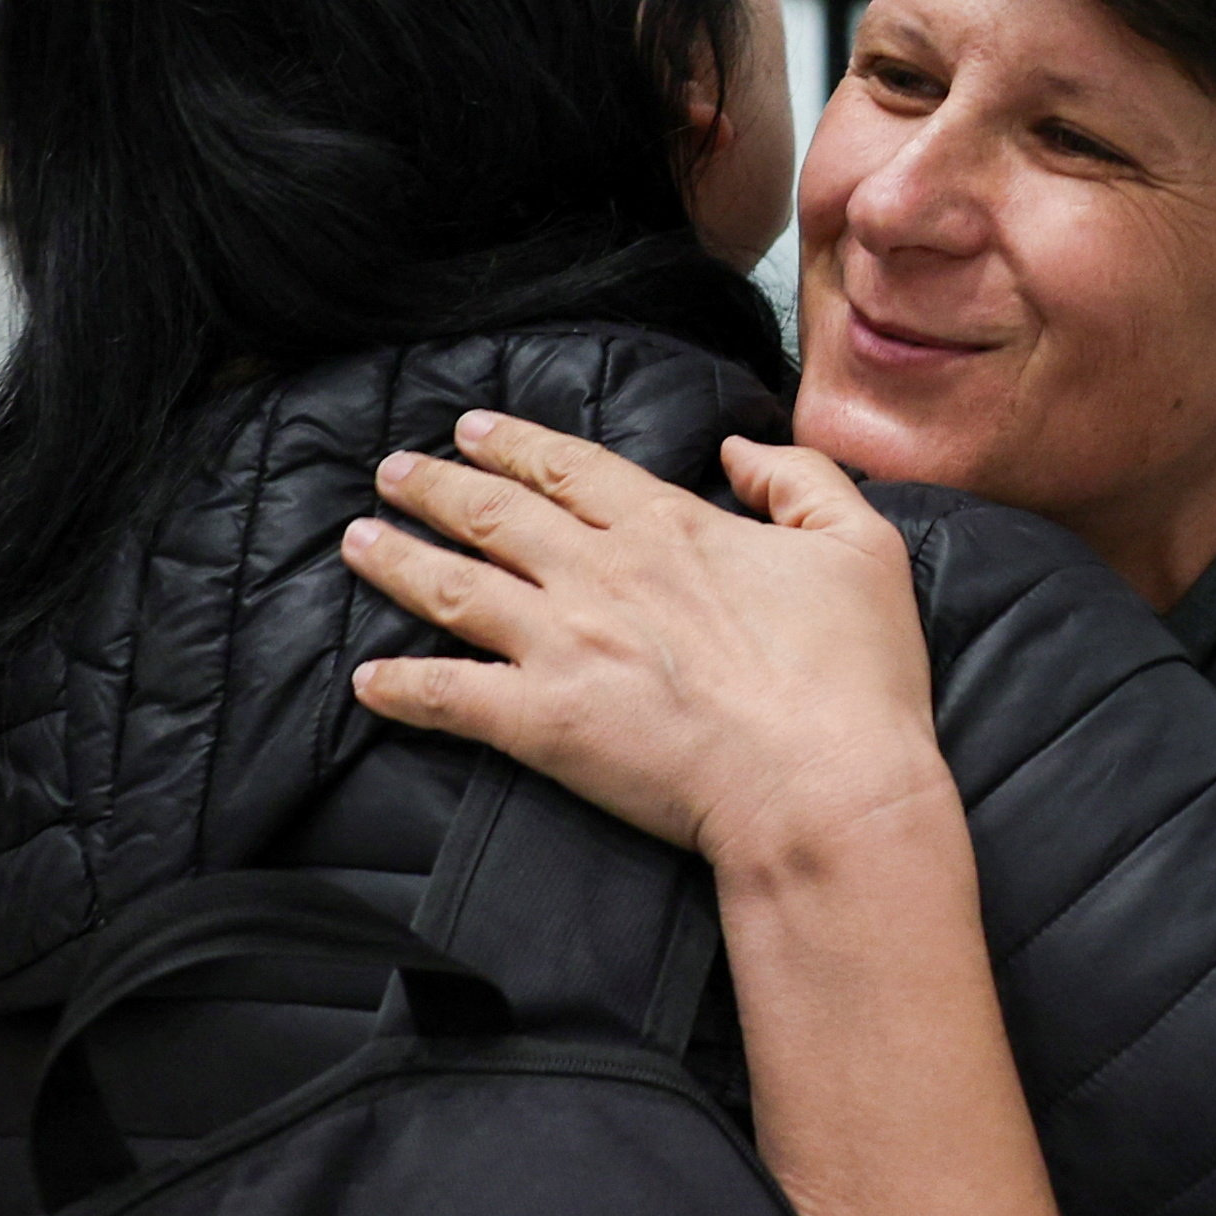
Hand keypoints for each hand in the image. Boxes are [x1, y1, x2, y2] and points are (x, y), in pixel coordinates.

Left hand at [342, 409, 948, 870]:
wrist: (824, 787)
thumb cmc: (853, 677)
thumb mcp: (859, 546)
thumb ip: (801, 477)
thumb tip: (739, 448)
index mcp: (668, 527)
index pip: (571, 469)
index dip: (515, 445)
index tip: (472, 428)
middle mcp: (599, 573)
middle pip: (494, 515)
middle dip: (434, 486)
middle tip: (393, 470)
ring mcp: (561, 645)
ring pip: (454, 588)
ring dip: (398, 560)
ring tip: (357, 540)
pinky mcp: (541, 723)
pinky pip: (448, 697)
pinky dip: (401, 687)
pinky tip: (366, 680)